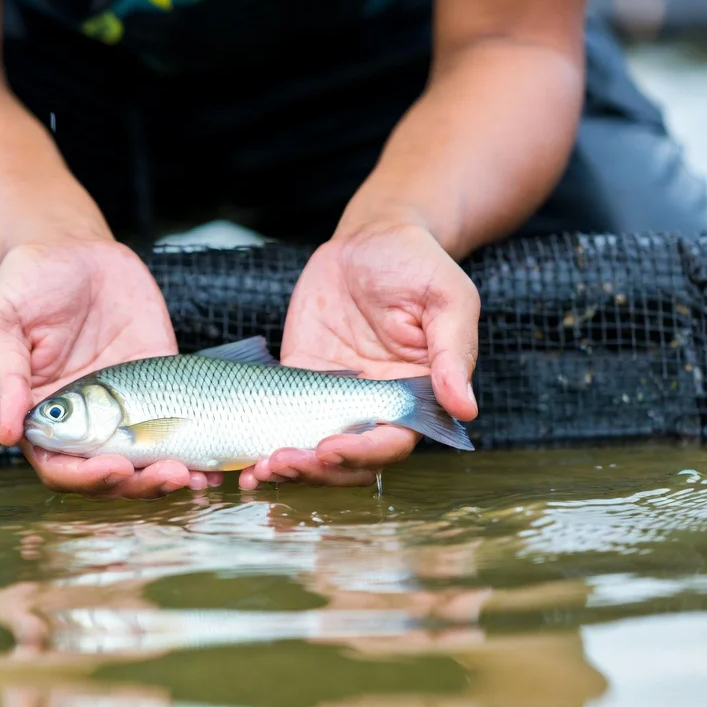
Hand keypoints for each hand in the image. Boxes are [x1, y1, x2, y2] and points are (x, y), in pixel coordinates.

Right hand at [0, 238, 222, 497]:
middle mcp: (84, 420)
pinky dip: (196, 450)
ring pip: (147, 459)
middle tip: (168, 474)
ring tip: (194, 477)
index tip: (114, 469)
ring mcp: (125, 406)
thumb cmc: (27, 283)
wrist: (74, 248)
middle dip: (139, 483)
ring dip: (169, 476)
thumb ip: (4, 374)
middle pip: (110, 474)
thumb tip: (5, 433)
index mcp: (42, 414)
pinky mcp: (159, 383)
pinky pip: (180, 423)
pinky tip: (215, 463)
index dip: (85, 477)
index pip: (60, 467)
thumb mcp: (1, 320)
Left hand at [239, 222, 479, 488]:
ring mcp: (331, 396)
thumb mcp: (448, 300)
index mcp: (413, 396)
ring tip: (259, 469)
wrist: (374, 237)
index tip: (331, 447)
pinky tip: (241, 462)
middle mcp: (371, 405)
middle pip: (347, 460)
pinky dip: (261, 443)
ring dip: (287, 466)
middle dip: (315, 469)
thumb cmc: (419, 265)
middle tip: (282, 462)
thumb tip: (464, 410)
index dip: (361, 453)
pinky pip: (279, 417)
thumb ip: (453, 353)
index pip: (390, 442)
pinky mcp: (298, 379)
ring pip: (310, 448)